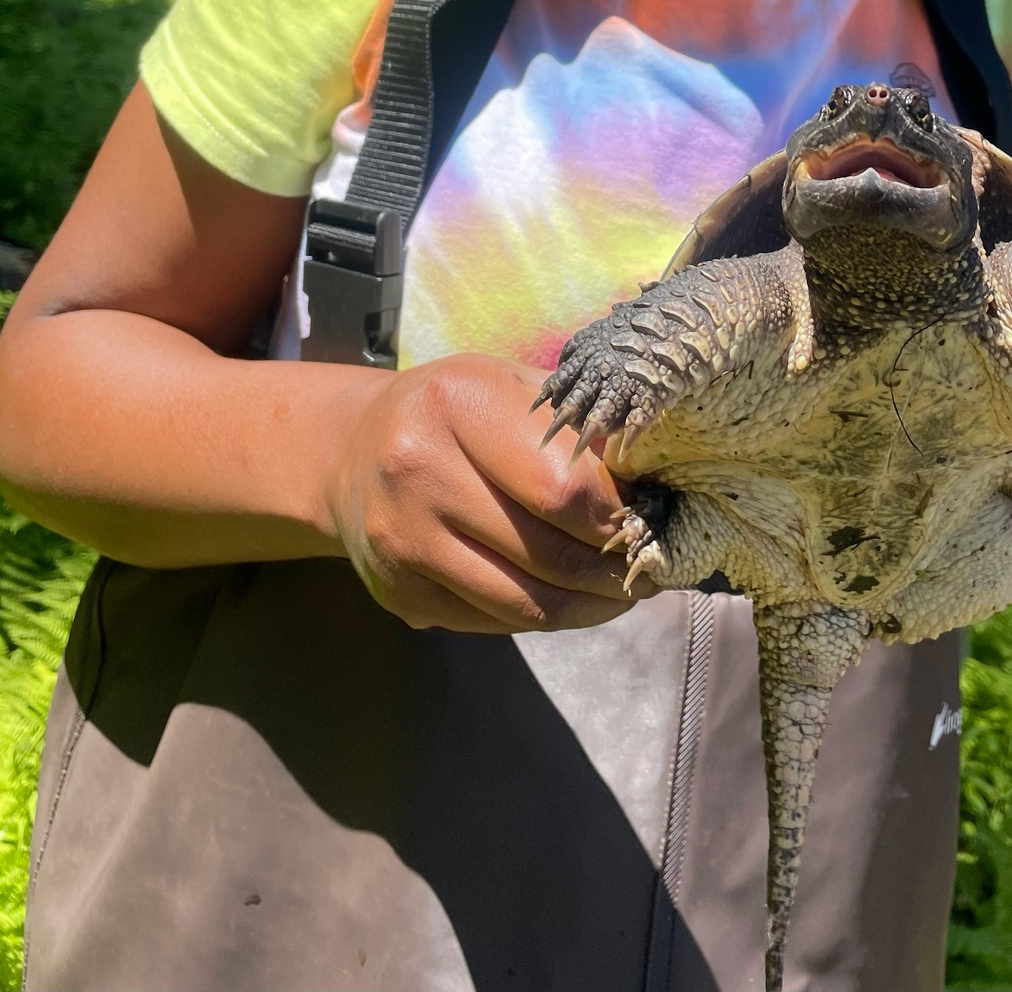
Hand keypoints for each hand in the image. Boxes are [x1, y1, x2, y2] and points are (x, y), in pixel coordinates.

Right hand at [327, 353, 646, 633]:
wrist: (354, 451)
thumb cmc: (461, 410)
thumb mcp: (515, 387)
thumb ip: (579, 426)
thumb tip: (657, 485)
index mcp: (457, 402)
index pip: (565, 487)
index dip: (620, 512)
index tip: (652, 514)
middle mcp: (417, 470)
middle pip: (551, 552)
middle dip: (616, 568)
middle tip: (653, 565)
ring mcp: (402, 541)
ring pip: (528, 605)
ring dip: (592, 608)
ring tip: (625, 590)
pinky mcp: (399, 594)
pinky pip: (496, 624)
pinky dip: (548, 618)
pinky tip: (575, 598)